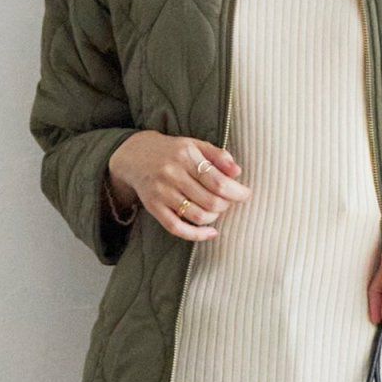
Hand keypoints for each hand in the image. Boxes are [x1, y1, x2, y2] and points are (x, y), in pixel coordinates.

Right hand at [108, 132, 251, 239]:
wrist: (136, 156)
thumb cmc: (173, 151)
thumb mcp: (195, 145)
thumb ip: (218, 156)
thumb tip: (237, 172)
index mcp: (186, 156)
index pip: (218, 182)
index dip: (237, 192)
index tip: (245, 194)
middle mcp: (172, 174)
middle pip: (210, 201)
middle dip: (226, 205)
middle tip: (228, 201)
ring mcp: (162, 193)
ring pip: (198, 216)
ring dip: (214, 218)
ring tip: (216, 210)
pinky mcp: (154, 208)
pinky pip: (178, 228)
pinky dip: (197, 235)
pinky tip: (211, 233)